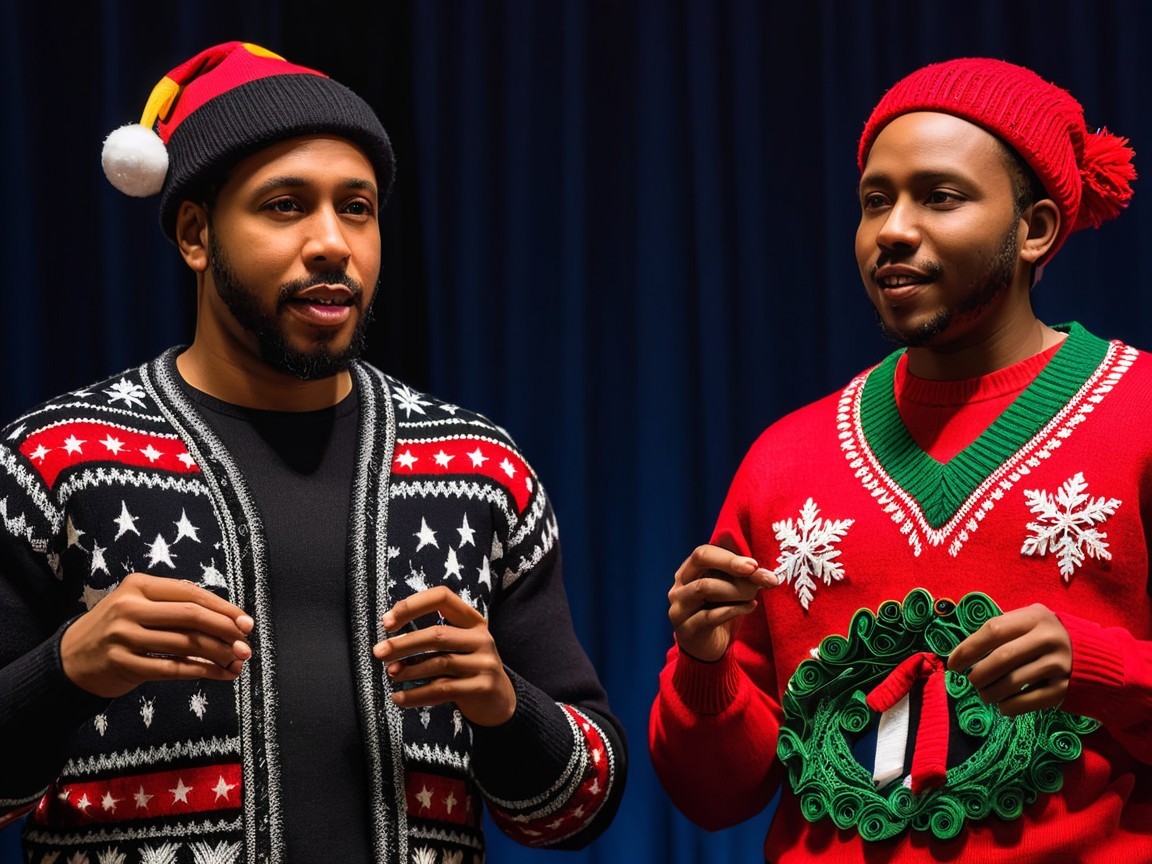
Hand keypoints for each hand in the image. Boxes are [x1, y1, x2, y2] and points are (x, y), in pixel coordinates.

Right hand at [61, 573, 253, 698]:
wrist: (71, 658)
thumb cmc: (119, 628)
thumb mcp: (140, 606)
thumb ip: (176, 608)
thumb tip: (229, 621)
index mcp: (139, 586)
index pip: (191, 594)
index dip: (223, 608)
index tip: (245, 622)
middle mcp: (130, 607)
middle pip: (191, 616)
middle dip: (225, 630)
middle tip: (246, 643)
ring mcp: (124, 636)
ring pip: (185, 644)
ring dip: (218, 654)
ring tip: (238, 661)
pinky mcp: (123, 664)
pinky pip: (171, 668)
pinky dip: (200, 671)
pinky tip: (218, 673)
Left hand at [373, 585, 514, 726]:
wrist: (499, 700)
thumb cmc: (467, 667)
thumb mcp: (457, 646)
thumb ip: (432, 638)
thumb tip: (389, 637)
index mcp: (472, 620)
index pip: (442, 598)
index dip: (412, 605)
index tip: (387, 622)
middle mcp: (481, 638)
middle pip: (437, 635)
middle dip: (403, 644)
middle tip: (378, 652)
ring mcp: (485, 663)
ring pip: (439, 663)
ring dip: (409, 670)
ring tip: (390, 674)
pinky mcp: (482, 687)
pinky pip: (443, 689)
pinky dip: (417, 695)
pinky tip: (399, 698)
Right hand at [667, 544, 776, 662]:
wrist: (707, 648)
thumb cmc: (719, 613)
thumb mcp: (731, 592)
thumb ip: (743, 579)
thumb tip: (767, 573)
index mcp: (689, 571)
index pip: (704, 552)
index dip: (729, 555)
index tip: (754, 564)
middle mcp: (679, 585)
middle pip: (701, 559)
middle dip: (731, 563)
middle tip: (755, 570)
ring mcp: (679, 607)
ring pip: (704, 587)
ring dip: (734, 589)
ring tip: (753, 595)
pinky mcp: (687, 629)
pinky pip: (710, 615)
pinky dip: (734, 610)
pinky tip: (750, 607)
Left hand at [946, 603, 1070, 716]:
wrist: (1092, 657)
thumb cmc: (1043, 638)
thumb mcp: (1027, 622)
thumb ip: (1000, 631)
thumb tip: (960, 654)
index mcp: (1035, 617)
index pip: (993, 630)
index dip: (968, 648)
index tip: (952, 664)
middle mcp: (1049, 639)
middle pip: (1002, 658)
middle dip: (978, 674)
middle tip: (971, 682)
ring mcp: (1059, 665)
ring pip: (1013, 682)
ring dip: (990, 693)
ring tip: (984, 694)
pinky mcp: (1065, 689)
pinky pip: (1028, 702)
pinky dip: (1008, 707)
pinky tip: (1002, 706)